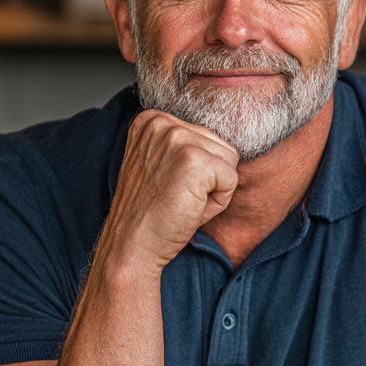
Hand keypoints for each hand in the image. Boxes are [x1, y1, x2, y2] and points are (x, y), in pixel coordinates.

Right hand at [99, 110, 238, 274]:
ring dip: (214, 190)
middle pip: (221, 146)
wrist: (133, 245)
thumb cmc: (150, 212)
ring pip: (229, 162)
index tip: (167, 185)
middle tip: (176, 198)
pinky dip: (218, 203)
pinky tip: (190, 209)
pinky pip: (232, 180)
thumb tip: (223, 142)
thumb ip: (183, 146)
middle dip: (209, 179)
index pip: (206, 137)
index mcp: (152, 120)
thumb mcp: (160, 165)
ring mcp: (178, 139)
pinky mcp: (195, 161)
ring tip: (182, 202)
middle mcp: (163, 123)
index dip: (197, 171)